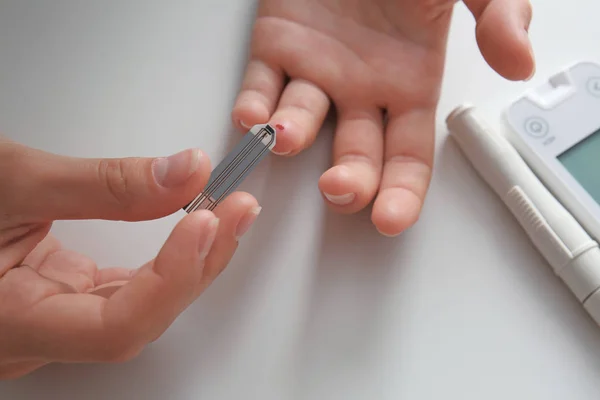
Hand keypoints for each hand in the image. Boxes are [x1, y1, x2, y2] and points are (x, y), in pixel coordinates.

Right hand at [0, 139, 260, 379]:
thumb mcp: (10, 179)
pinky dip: (166, 255)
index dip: (171, 278)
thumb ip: (102, 183)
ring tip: (229, 213)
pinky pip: (130, 287)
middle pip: (142, 317)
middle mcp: (38, 335)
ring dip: (192, 259)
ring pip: (143, 305)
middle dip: (198, 263)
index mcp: (10, 322)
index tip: (206, 219)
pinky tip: (192, 226)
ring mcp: (56, 319)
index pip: (115, 328)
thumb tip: (187, 173)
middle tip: (237, 209)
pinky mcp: (65, 296)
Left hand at [232, 0, 534, 235]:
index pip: (409, 156)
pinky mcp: (276, 42)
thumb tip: (519, 63)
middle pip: (356, 154)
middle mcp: (363, 86)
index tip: (390, 218)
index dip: (402, 191)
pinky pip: (261, 83)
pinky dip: (253, 104)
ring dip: (291, 136)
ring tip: (285, 136)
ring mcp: (318, 68)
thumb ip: (499, 14)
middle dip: (349, 179)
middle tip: (339, 187)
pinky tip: (252, 119)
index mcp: (410, 81)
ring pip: (302, 121)